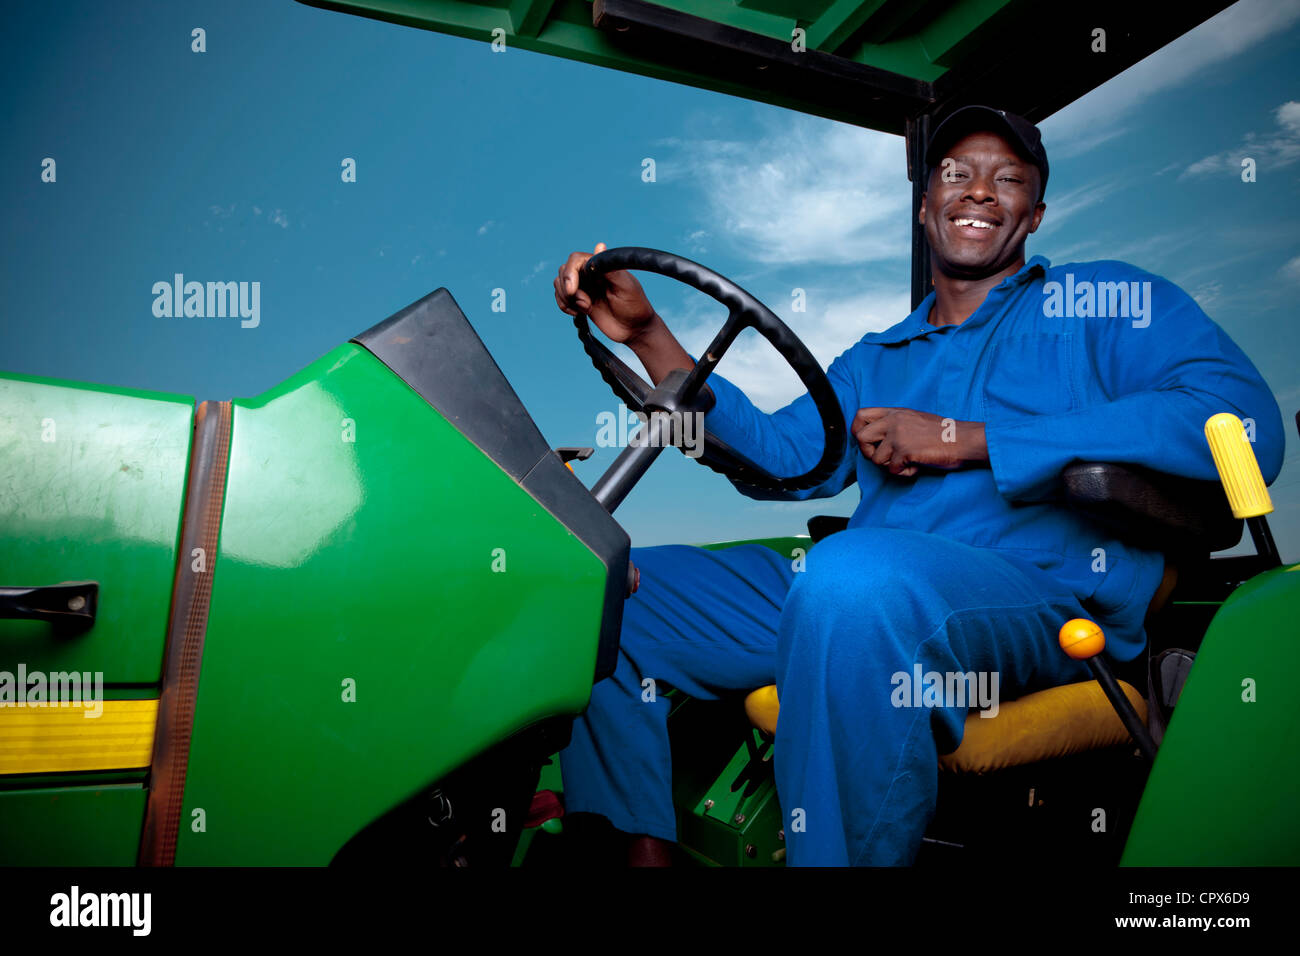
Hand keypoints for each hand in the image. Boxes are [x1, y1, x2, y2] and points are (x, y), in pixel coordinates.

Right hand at [554, 242, 656, 343]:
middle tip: (587, 305)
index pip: (575, 260)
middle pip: (563, 272)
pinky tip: (578, 313)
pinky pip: (561, 298)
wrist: (635, 329)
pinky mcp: (580, 302)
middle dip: (568, 290)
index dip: (569, 274)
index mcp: (600, 266)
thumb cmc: (635, 306)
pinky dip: (564, 306)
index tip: (572, 291)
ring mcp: (584, 288)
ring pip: (559, 284)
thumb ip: (609, 269)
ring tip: (586, 309)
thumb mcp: (625, 287)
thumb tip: (599, 246)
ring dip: (567, 299)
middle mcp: (590, 274)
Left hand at [852, 407, 987, 475]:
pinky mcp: (905, 450)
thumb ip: (894, 425)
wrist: (965, 440)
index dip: (857, 431)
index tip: (867, 443)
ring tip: (909, 461)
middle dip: (869, 453)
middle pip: (861, 438)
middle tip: (886, 458)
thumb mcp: (914, 420)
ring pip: (875, 459)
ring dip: (891, 466)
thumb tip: (875, 441)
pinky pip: (893, 470)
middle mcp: (894, 421)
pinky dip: (905, 473)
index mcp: (895, 412)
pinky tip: (918, 466)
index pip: (861, 415)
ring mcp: (898, 435)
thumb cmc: (944, 434)